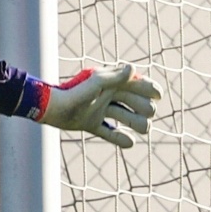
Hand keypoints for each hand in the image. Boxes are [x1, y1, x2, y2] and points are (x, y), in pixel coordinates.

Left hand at [37, 64, 159, 147]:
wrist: (51, 108)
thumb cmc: (74, 92)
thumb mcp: (96, 82)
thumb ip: (114, 76)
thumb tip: (134, 68)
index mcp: (111, 83)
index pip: (137, 84)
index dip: (150, 88)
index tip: (158, 95)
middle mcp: (108, 96)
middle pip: (136, 103)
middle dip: (145, 108)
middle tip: (146, 113)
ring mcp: (100, 110)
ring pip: (127, 119)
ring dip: (137, 124)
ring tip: (142, 129)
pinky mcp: (92, 124)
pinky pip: (110, 133)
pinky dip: (120, 139)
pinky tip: (130, 143)